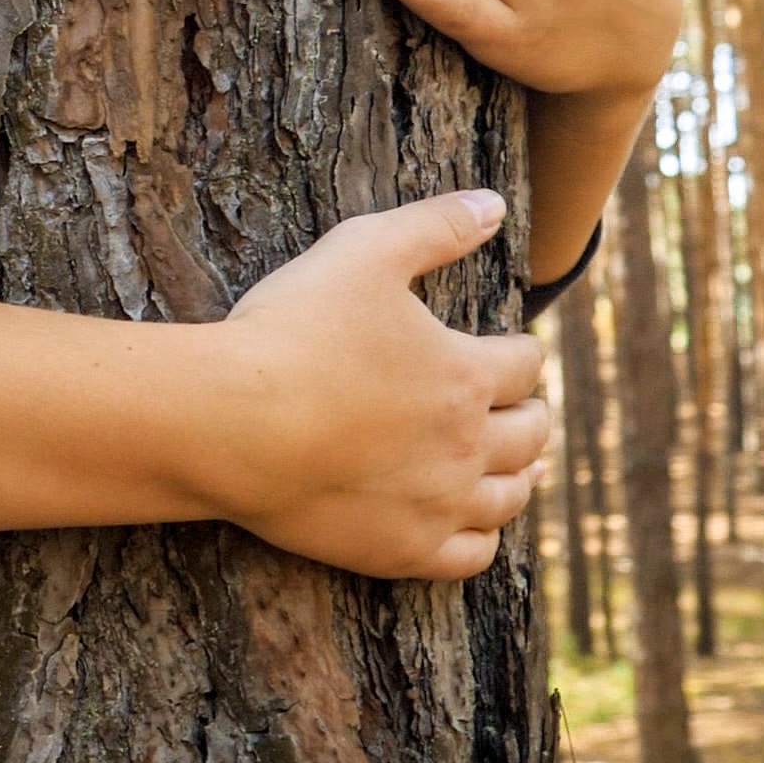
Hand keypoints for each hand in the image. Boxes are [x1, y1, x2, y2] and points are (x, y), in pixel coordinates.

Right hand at [194, 191, 552, 581]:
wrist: (232, 426)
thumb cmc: (293, 332)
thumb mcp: (364, 251)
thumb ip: (435, 225)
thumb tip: (494, 205)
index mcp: (466, 373)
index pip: (524, 363)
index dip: (521, 351)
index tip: (511, 350)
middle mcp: (468, 445)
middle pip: (530, 434)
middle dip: (530, 415)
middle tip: (520, 407)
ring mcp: (439, 504)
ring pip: (510, 498)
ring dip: (518, 476)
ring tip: (513, 466)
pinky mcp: (403, 551)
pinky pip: (472, 557)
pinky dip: (481, 538)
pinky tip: (472, 525)